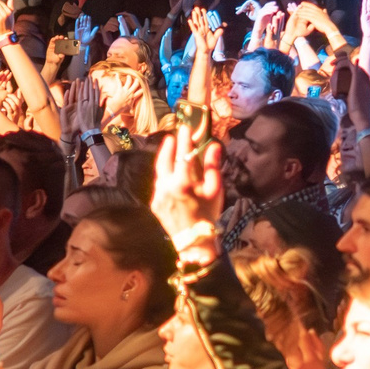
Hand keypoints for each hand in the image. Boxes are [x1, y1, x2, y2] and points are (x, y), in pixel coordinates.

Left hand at [150, 129, 223, 256]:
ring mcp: (158, 196)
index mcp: (182, 183)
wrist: (194, 241)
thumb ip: (212, 166)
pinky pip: (159, 185)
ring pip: (160, 172)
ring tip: (170, 151)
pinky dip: (164, 177)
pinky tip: (170, 174)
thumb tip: (213, 146)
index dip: (184, 140)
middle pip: (165, 160)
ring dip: (165, 161)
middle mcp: (166, 187)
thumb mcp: (215, 190)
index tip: (185, 127)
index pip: (183, 155)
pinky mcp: (154, 204)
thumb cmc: (208, 214)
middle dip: (169, 147)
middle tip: (173, 136)